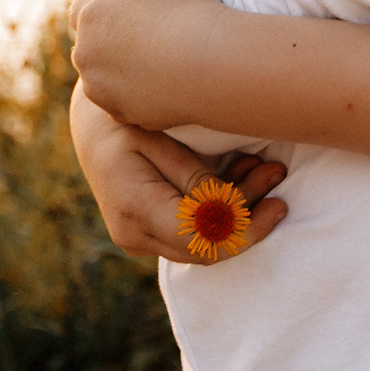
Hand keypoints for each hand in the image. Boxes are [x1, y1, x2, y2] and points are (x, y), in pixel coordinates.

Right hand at [68, 83, 288, 263]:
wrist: (90, 128)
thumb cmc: (124, 123)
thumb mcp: (159, 139)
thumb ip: (195, 176)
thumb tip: (232, 208)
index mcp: (135, 209)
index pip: (201, 240)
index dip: (245, 230)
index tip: (278, 204)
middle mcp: (135, 235)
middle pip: (207, 247)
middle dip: (250, 220)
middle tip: (279, 181)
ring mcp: (140, 240)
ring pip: (204, 244)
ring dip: (241, 214)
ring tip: (269, 172)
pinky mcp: (149, 234)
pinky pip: (193, 235)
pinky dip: (222, 213)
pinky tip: (243, 178)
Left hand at [70, 0, 236, 128]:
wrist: (214, 66)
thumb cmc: (187, 8)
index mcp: (89, 18)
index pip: (84, 7)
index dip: (109, 3)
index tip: (137, 5)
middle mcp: (85, 57)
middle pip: (91, 42)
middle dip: (111, 36)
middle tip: (151, 30)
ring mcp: (103, 91)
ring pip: (103, 74)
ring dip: (119, 66)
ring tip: (157, 57)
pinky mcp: (124, 116)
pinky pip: (122, 101)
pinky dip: (135, 93)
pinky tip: (163, 81)